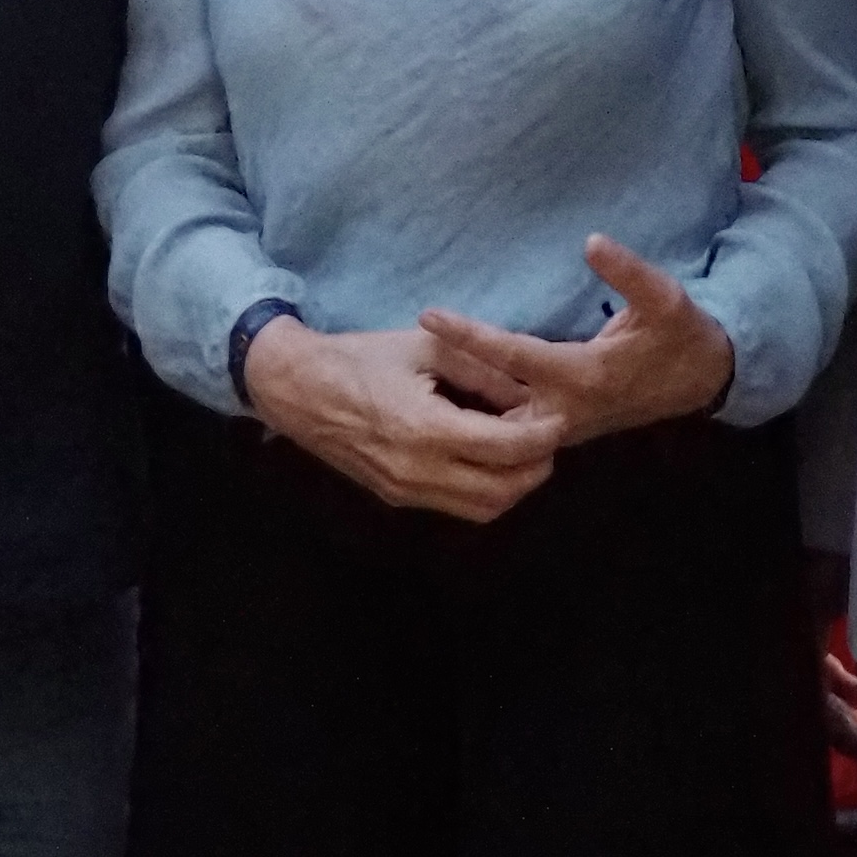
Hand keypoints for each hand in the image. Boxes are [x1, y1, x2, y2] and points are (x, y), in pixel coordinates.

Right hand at [241, 315, 562, 524]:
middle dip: (536, 468)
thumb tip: (528, 395)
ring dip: (513, 486)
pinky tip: (488, 460)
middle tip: (547, 440)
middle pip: (502, 492)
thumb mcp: (427, 347)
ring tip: (523, 452)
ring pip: (482, 509)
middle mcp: (417, 471)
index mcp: (426, 429)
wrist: (297, 388)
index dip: (542, 438)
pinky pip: (456, 507)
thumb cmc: (362, 358)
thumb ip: (483, 370)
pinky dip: (484, 491)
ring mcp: (405, 491)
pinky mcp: (397, 498)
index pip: (505, 449)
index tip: (558, 419)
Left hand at [418, 236, 736, 447]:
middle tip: (393, 357)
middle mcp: (564, 408)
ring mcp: (561, 426)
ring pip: (496, 423)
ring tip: (401, 378)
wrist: (698, 380)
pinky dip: (476, 416)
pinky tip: (439, 400)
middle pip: (489, 398)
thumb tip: (592, 241)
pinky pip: (508, 429)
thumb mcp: (664, 298)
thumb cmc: (677, 335)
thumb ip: (629, 271)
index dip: (469, 334)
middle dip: (444, 381)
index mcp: (583, 375)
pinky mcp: (559, 430)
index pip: (512, 354)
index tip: (428, 314)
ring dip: (455, 403)